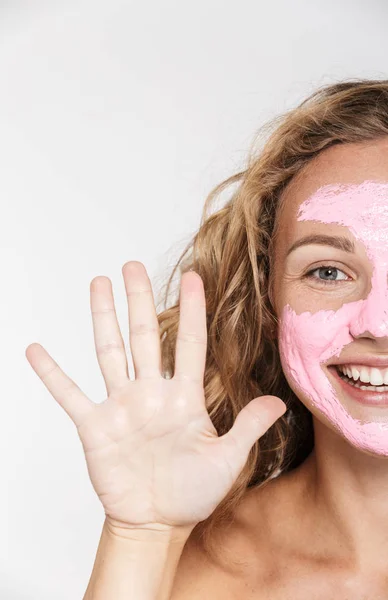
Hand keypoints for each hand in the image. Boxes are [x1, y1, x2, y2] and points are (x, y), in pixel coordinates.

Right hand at [26, 261, 285, 529]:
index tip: (194, 277)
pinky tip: (36, 350)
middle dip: (140, 300)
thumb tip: (279, 403)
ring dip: (103, 318)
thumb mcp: (227, 460)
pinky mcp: (96, 426)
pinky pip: (70, 395)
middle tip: (133, 265)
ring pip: (110, 352)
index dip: (192, 311)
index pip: (190, 344)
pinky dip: (52, 374)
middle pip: (145, 336)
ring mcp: (121, 406)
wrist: (158, 521)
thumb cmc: (193, 491)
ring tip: (98, 283)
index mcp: (184, 397)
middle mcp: (151, 393)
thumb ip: (248, 428)